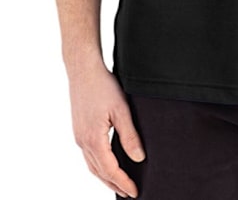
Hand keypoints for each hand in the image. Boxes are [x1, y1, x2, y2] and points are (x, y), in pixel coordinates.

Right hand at [68, 60, 145, 197]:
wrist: (83, 70)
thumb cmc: (103, 85)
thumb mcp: (121, 109)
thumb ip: (130, 135)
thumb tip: (139, 158)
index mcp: (93, 139)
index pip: (110, 170)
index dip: (123, 182)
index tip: (135, 192)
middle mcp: (83, 141)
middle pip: (99, 172)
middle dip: (114, 185)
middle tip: (129, 194)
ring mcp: (79, 136)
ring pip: (92, 165)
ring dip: (105, 178)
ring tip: (119, 185)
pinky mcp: (79, 129)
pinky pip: (88, 155)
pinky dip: (98, 166)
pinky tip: (106, 164)